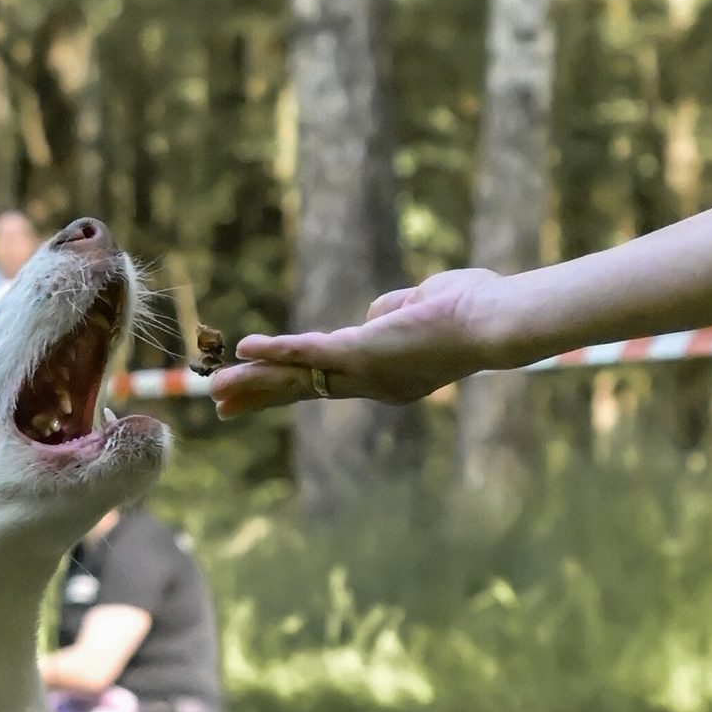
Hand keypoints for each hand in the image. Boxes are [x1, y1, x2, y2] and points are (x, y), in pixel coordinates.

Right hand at [211, 270, 517, 417]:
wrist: (497, 323)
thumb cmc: (476, 309)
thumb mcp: (426, 304)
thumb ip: (394, 309)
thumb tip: (375, 312)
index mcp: (390, 376)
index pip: (330, 381)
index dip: (292, 383)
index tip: (261, 389)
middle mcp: (375, 385)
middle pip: (304, 391)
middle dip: (260, 396)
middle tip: (222, 407)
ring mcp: (366, 372)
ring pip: (298, 378)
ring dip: (254, 382)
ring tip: (214, 392)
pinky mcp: (362, 352)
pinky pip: (308, 351)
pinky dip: (276, 349)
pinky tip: (242, 350)